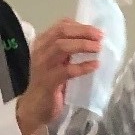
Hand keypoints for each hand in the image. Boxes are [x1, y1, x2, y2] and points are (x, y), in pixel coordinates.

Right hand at [16, 20, 102, 134]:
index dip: (80, 26)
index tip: (96, 31)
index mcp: (42, 43)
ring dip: (83, 45)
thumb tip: (91, 41)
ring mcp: (43, 65)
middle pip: (62, 32)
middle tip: (100, 36)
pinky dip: (83, 66)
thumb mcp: (56, 62)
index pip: (61, 26)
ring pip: (62, 47)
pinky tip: (95, 65)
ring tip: (98, 48)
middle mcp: (40, 51)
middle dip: (84, 32)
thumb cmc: (49, 84)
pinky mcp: (49, 81)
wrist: (34, 108)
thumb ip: (67, 51)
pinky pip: (68, 70)